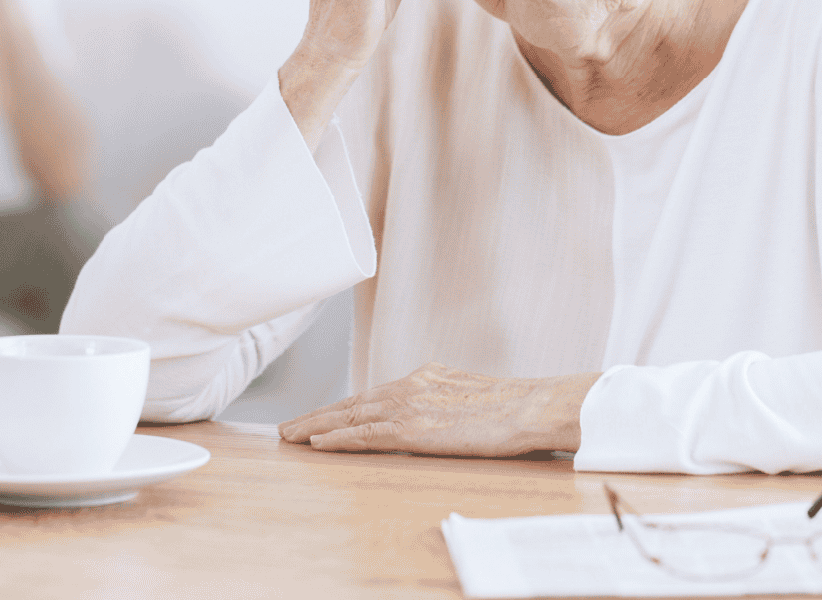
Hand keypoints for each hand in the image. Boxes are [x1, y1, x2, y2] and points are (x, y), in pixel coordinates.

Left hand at [277, 362, 598, 457]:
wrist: (533, 405)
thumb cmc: (515, 406)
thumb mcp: (472, 395)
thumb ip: (446, 401)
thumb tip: (437, 415)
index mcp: (425, 377)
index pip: (372, 395)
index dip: (341, 408)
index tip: (319, 418)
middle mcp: (412, 386)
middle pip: (353, 403)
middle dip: (317, 416)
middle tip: (287, 428)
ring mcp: (411, 405)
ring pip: (351, 417)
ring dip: (316, 427)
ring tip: (289, 437)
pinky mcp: (415, 427)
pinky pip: (366, 434)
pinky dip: (338, 438)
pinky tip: (317, 444)